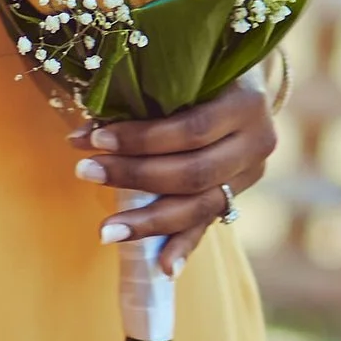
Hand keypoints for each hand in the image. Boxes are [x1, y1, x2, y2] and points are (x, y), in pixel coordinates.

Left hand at [76, 80, 278, 272]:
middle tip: (84, 171)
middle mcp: (258, 143)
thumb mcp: (183, 73)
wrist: (241, 84)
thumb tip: (82, 133)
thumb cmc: (198, 71)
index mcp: (247, 103)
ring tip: (105, 230)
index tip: (94, 140)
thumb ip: (148, 97)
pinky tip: (163, 269)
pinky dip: (183, 247)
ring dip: (148, 221)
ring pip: (199, 207)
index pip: (191, 130)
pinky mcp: (238, 197)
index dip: (141, 139)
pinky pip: (207, 226)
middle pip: (193, 173)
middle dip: (134, 176)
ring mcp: (251, 175)